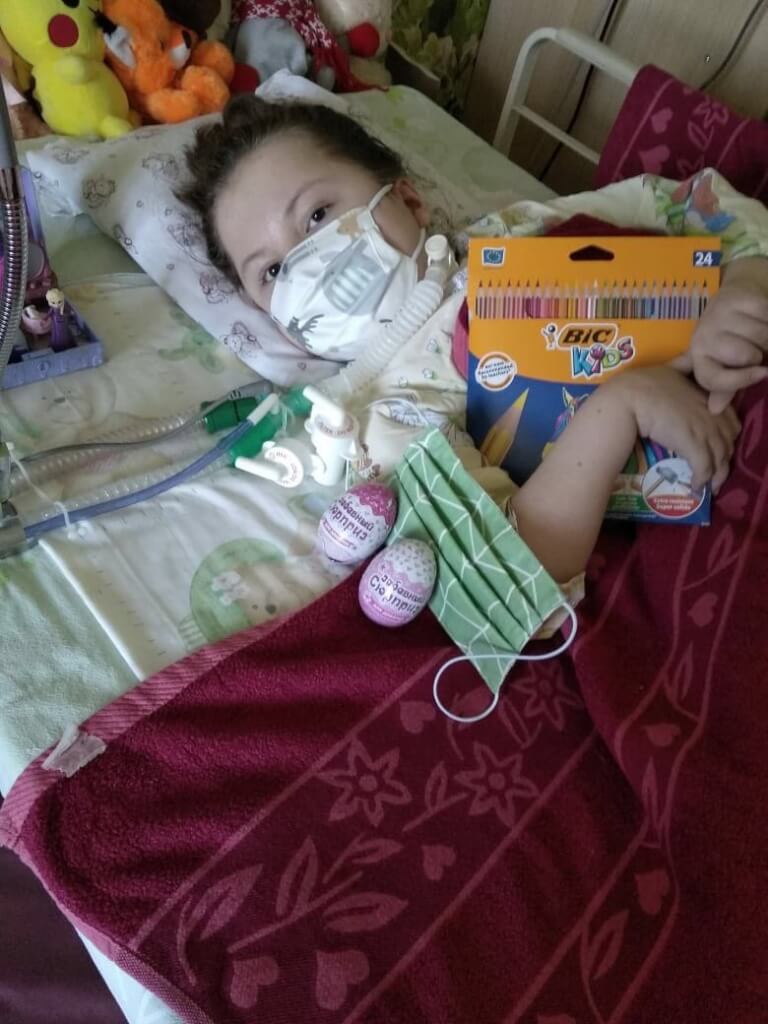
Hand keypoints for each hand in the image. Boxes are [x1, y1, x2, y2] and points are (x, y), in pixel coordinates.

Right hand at [609, 366, 740, 491]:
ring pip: (719, 456)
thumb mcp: (667, 369)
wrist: (626, 399)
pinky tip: (693, 487)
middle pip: (727, 440)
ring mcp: (702, 428)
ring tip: (707, 486)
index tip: (717, 448)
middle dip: (723, 459)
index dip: (726, 436)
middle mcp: (709, 412)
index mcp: (705, 396)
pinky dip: (700, 479)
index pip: (729, 419)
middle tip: (714, 472)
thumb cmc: (640, 385)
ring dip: (715, 475)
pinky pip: (704, 467)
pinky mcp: (691, 444)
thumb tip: (687, 357)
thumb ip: (682, 365)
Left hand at [689, 260, 767, 413]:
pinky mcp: (735, 298)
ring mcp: (717, 316)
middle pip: (744, 356)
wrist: (734, 299)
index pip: (714, 379)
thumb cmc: (731, 340)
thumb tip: (715, 410)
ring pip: (760, 335)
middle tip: (758, 350)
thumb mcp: (726, 365)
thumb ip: (725, 387)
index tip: (763, 373)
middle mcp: (703, 338)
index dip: (739, 380)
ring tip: (762, 336)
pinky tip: (764, 319)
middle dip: (759, 355)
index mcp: (699, 360)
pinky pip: (766, 314)